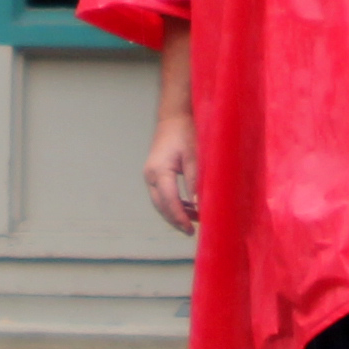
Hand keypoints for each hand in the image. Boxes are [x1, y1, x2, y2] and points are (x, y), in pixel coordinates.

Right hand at [141, 116, 200, 234]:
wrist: (173, 117)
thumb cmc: (185, 133)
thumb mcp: (194, 156)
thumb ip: (195, 181)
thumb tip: (198, 205)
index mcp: (159, 171)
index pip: (169, 201)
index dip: (180, 217)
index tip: (191, 229)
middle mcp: (150, 175)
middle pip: (161, 206)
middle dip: (176, 219)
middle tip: (192, 231)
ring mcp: (150, 175)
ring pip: (160, 202)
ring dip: (175, 212)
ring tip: (194, 221)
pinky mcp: (154, 174)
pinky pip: (161, 195)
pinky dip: (173, 203)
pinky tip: (187, 208)